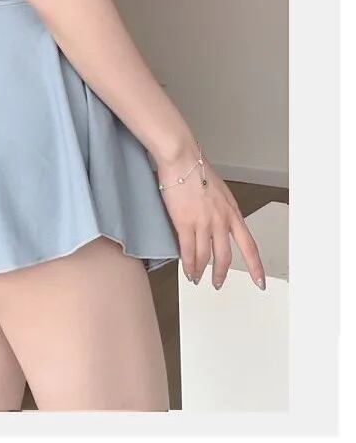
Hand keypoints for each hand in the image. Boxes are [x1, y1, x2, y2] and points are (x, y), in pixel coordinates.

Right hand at [157, 152, 265, 290]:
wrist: (182, 159)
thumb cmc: (197, 170)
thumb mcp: (220, 192)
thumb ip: (222, 211)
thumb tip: (218, 225)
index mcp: (233, 212)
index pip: (249, 246)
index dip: (255, 267)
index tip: (259, 281)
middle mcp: (221, 220)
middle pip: (225, 256)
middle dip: (221, 274)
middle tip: (217, 283)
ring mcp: (203, 222)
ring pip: (205, 257)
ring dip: (200, 271)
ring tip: (196, 277)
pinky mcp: (184, 222)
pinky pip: (188, 251)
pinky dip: (188, 264)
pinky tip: (187, 269)